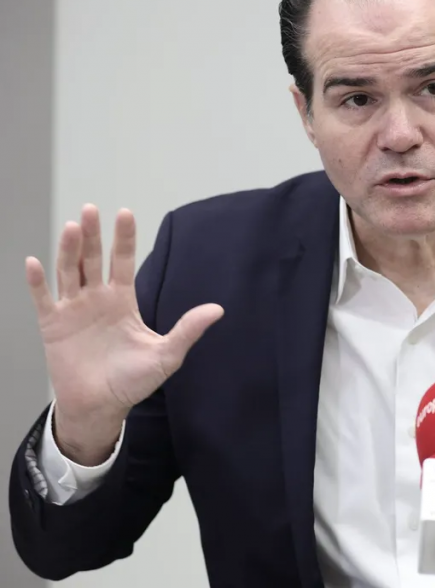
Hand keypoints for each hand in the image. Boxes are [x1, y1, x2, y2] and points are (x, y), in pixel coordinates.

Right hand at [25, 204, 222, 464]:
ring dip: (68, 249)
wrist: (102, 406)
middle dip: (93, 235)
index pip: (122, 261)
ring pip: (69, 271)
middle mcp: (96, 299)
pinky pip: (43, 299)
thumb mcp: (167, 354)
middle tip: (91, 209)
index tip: (125, 213)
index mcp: (123, 301)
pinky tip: (34, 262)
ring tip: (71, 227)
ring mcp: (73, 310)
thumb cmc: (133, 381)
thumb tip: (218, 309)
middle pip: (93, 259)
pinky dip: (37, 281)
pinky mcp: (53, 325)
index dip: (123, 238)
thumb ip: (188, 329)